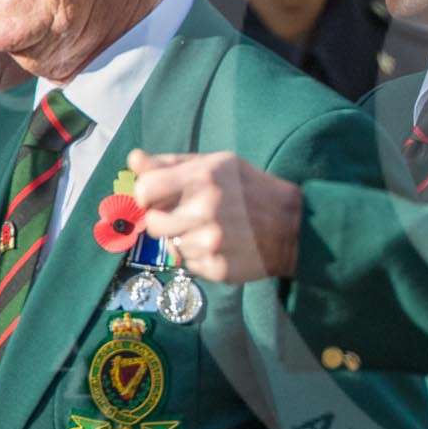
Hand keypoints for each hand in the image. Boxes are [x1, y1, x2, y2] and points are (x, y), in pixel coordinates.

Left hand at [129, 149, 301, 283]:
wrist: (293, 226)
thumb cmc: (250, 189)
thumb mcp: (215, 165)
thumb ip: (171, 164)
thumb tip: (133, 160)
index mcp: (203, 178)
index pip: (145, 190)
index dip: (146, 196)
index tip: (158, 198)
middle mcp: (205, 210)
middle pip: (153, 223)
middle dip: (165, 220)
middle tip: (189, 215)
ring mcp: (211, 242)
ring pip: (171, 246)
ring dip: (185, 239)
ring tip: (212, 229)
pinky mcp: (217, 268)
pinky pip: (189, 264)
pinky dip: (199, 256)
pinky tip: (221, 245)